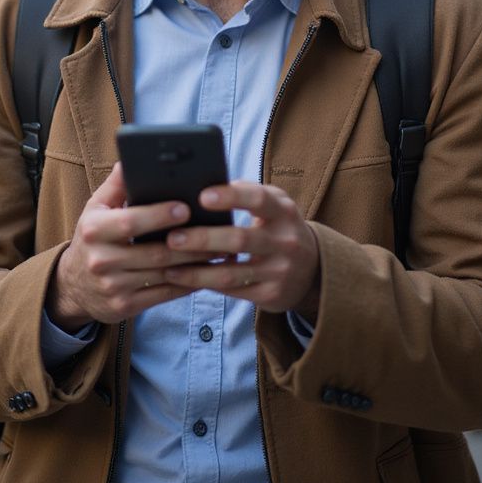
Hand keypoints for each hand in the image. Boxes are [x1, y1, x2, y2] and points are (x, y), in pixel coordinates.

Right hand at [47, 163, 218, 331]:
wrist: (73, 285)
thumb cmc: (92, 238)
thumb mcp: (95, 208)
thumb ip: (116, 184)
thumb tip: (130, 159)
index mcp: (94, 230)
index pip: (129, 222)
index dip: (158, 215)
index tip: (185, 208)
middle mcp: (101, 260)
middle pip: (154, 252)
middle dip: (189, 243)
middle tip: (217, 231)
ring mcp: (113, 287)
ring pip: (163, 275)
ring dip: (195, 264)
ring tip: (219, 251)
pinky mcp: (125, 307)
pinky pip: (163, 295)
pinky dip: (187, 284)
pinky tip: (205, 273)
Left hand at [162, 181, 319, 319]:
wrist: (313, 269)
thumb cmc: (279, 227)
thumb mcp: (274, 205)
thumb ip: (245, 194)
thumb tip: (201, 188)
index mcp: (284, 210)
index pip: (258, 199)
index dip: (231, 196)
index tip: (202, 196)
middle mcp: (285, 240)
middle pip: (240, 239)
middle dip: (203, 239)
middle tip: (172, 237)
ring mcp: (279, 270)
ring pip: (232, 272)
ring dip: (197, 270)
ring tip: (169, 265)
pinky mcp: (270, 294)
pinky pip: (233, 291)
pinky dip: (206, 284)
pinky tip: (184, 278)